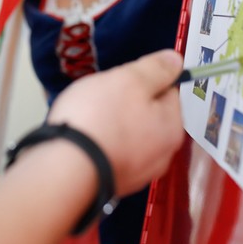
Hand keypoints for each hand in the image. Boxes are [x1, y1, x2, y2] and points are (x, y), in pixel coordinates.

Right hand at [47, 50, 183, 195]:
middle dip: (127, 105)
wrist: (66, 169)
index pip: (168, 92)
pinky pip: (111, 154)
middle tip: (101, 98)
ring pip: (128, 136)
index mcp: (172, 128)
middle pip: (148, 116)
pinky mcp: (112, 183)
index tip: (121, 80)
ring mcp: (136, 174)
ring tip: (88, 118)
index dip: (144, 80)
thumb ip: (156, 69)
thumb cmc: (100, 118)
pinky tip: (84, 139)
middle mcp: (162, 155)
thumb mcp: (130, 80)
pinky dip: (101, 145)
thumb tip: (176, 60)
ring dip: (113, 125)